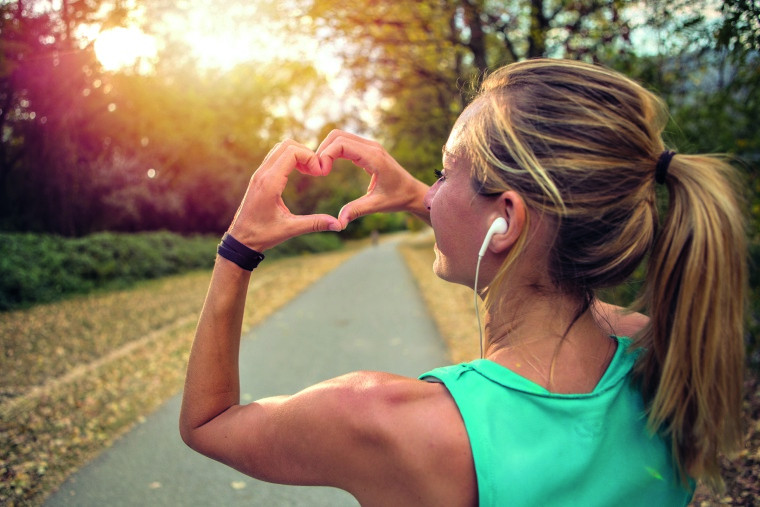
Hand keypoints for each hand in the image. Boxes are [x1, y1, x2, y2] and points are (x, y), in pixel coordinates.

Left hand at [228, 140, 341, 250]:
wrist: (240, 239)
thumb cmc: (262, 235)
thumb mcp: (290, 229)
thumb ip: (314, 224)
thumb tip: (338, 225)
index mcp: (270, 183)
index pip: (292, 152)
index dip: (311, 157)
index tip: (320, 173)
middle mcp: (262, 174)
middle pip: (287, 145)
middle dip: (306, 153)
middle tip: (317, 171)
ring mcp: (259, 174)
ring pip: (280, 149)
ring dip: (298, 154)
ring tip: (310, 171)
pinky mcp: (259, 177)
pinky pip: (276, 157)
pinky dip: (290, 159)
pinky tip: (300, 173)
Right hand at [316, 130, 430, 227]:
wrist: (412, 193)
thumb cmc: (398, 198)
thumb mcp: (377, 205)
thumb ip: (356, 211)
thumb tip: (339, 222)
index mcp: (374, 157)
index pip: (341, 144)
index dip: (326, 155)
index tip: (320, 173)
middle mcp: (371, 147)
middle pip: (337, 135)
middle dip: (323, 149)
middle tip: (316, 170)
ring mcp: (370, 147)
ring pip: (340, 137)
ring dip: (327, 149)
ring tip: (320, 169)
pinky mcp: (367, 150)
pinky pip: (346, 143)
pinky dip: (333, 151)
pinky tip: (328, 166)